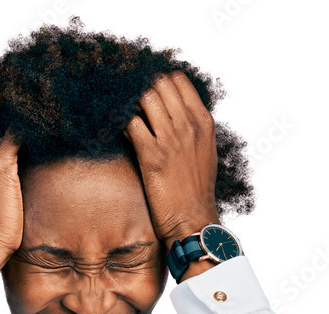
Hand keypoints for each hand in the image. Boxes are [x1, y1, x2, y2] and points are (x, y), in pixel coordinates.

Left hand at [122, 71, 219, 245]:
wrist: (193, 220)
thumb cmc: (197, 191)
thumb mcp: (205, 151)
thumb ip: (192, 127)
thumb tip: (174, 112)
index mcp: (203, 121)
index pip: (178, 80)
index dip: (160, 82)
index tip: (151, 94)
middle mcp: (187, 125)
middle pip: (159, 84)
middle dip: (142, 90)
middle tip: (133, 105)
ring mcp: (169, 138)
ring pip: (144, 98)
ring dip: (131, 105)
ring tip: (128, 118)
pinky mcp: (151, 155)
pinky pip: (130, 124)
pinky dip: (123, 125)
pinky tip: (123, 135)